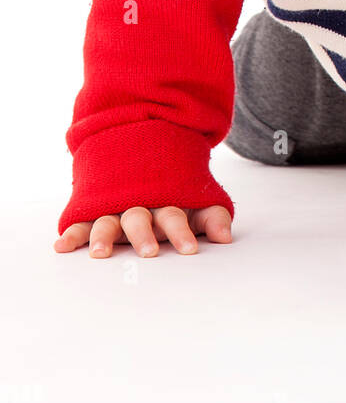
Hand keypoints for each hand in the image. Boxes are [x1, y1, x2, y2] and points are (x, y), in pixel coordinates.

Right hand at [53, 204, 232, 257]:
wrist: (142, 150)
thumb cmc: (173, 191)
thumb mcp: (196, 201)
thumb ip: (212, 217)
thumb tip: (226, 237)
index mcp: (165, 202)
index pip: (175, 217)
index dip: (183, 232)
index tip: (191, 250)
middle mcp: (137, 204)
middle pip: (139, 219)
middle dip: (143, 235)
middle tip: (149, 252)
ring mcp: (113, 208)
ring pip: (107, 221)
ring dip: (103, 236)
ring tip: (101, 253)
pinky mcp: (93, 211)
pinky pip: (80, 222)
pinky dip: (71, 232)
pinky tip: (62, 246)